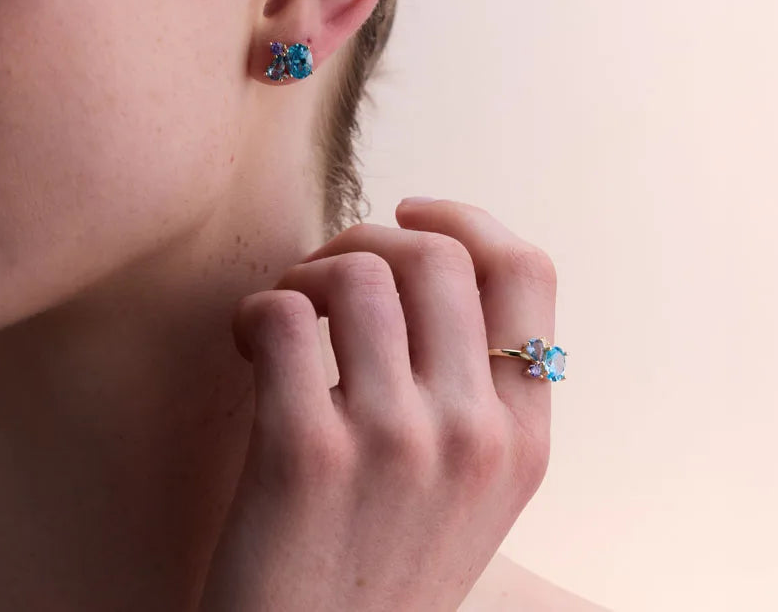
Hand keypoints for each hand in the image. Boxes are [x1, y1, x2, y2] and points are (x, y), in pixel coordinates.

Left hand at [198, 199, 556, 611]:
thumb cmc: (383, 567)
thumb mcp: (472, 488)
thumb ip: (477, 392)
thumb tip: (427, 266)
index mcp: (524, 436)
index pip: (528, 272)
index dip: (465, 217)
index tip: (410, 210)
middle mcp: (474, 434)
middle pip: (436, 254)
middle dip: (368, 236)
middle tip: (327, 272)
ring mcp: (396, 443)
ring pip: (361, 272)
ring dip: (309, 271)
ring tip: (289, 309)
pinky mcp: (307, 455)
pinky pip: (284, 316)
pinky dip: (255, 311)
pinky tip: (248, 343)